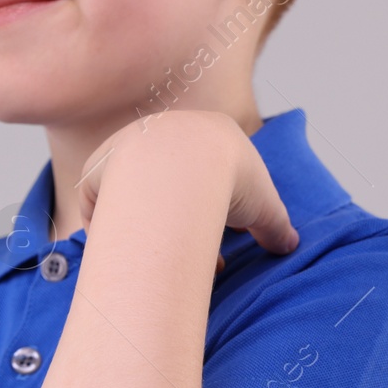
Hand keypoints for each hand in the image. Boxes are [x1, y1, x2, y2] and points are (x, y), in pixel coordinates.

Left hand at [77, 110, 298, 264]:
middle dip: (179, 218)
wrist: (178, 167)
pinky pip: (98, 197)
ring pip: (131, 188)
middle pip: (168, 181)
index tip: (218, 238)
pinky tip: (119, 244)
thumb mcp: (263, 205)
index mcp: (206, 133)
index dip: (217, 206)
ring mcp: (127, 147)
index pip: (210, 171)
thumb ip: (276, 225)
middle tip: (186, 251)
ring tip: (150, 254)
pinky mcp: (98, 165)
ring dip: (140, 221)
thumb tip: (289, 245)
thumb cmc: (228, 180)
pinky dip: (106, 222)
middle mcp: (163, 133)